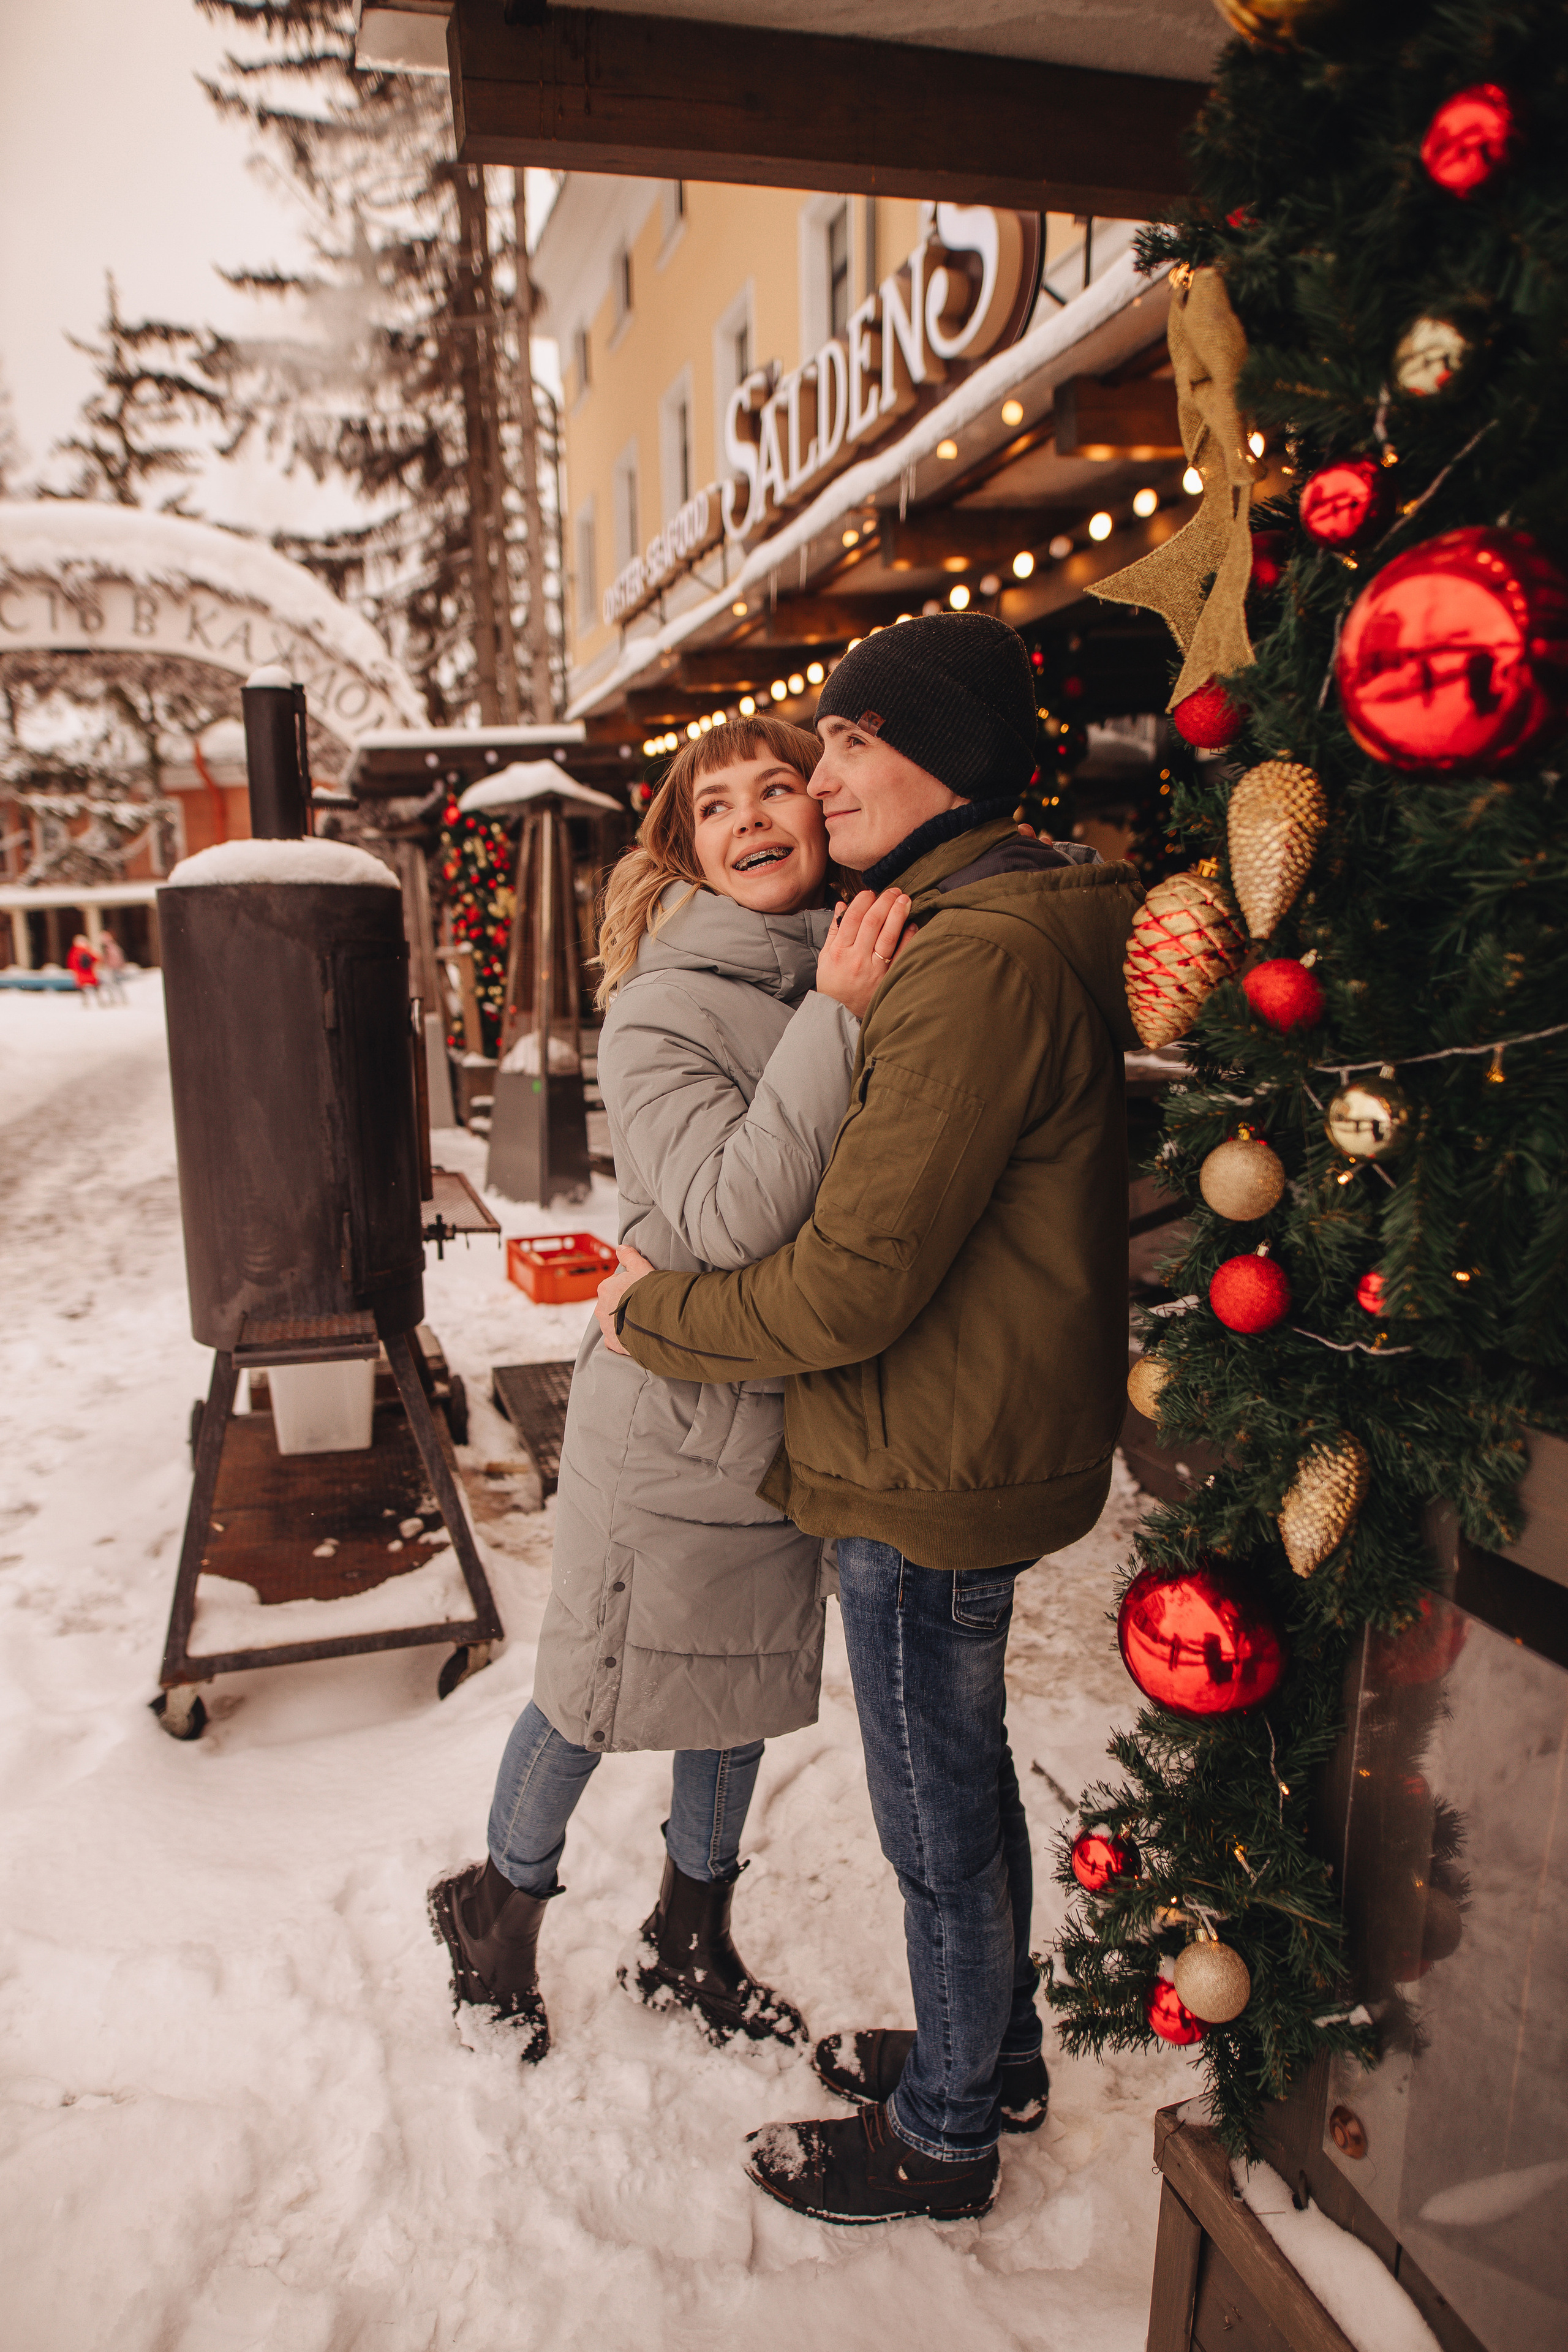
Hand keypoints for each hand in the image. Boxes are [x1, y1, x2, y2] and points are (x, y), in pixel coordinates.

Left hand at [596, 1241, 654, 1355]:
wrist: (655, 1321)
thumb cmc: (649, 1292)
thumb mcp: (642, 1268)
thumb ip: (630, 1256)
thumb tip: (620, 1247)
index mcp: (605, 1289)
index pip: (614, 1285)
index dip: (629, 1287)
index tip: (641, 1291)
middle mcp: (601, 1308)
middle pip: (613, 1304)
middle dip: (624, 1304)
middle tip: (642, 1305)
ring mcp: (606, 1328)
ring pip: (613, 1322)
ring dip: (624, 1321)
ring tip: (642, 1321)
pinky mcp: (614, 1343)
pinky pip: (616, 1339)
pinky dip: (624, 1338)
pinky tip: (636, 1335)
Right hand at [815, 887, 913, 1020]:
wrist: (841, 1012)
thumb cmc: (833, 983)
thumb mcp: (825, 956)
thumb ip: (835, 929)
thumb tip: (843, 904)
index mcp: (839, 951)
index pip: (853, 918)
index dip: (863, 900)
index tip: (871, 892)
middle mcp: (856, 959)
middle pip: (872, 922)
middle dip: (884, 902)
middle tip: (893, 891)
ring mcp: (874, 970)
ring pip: (888, 935)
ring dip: (898, 914)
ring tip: (905, 899)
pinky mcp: (888, 978)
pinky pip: (901, 954)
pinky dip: (908, 937)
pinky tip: (912, 924)